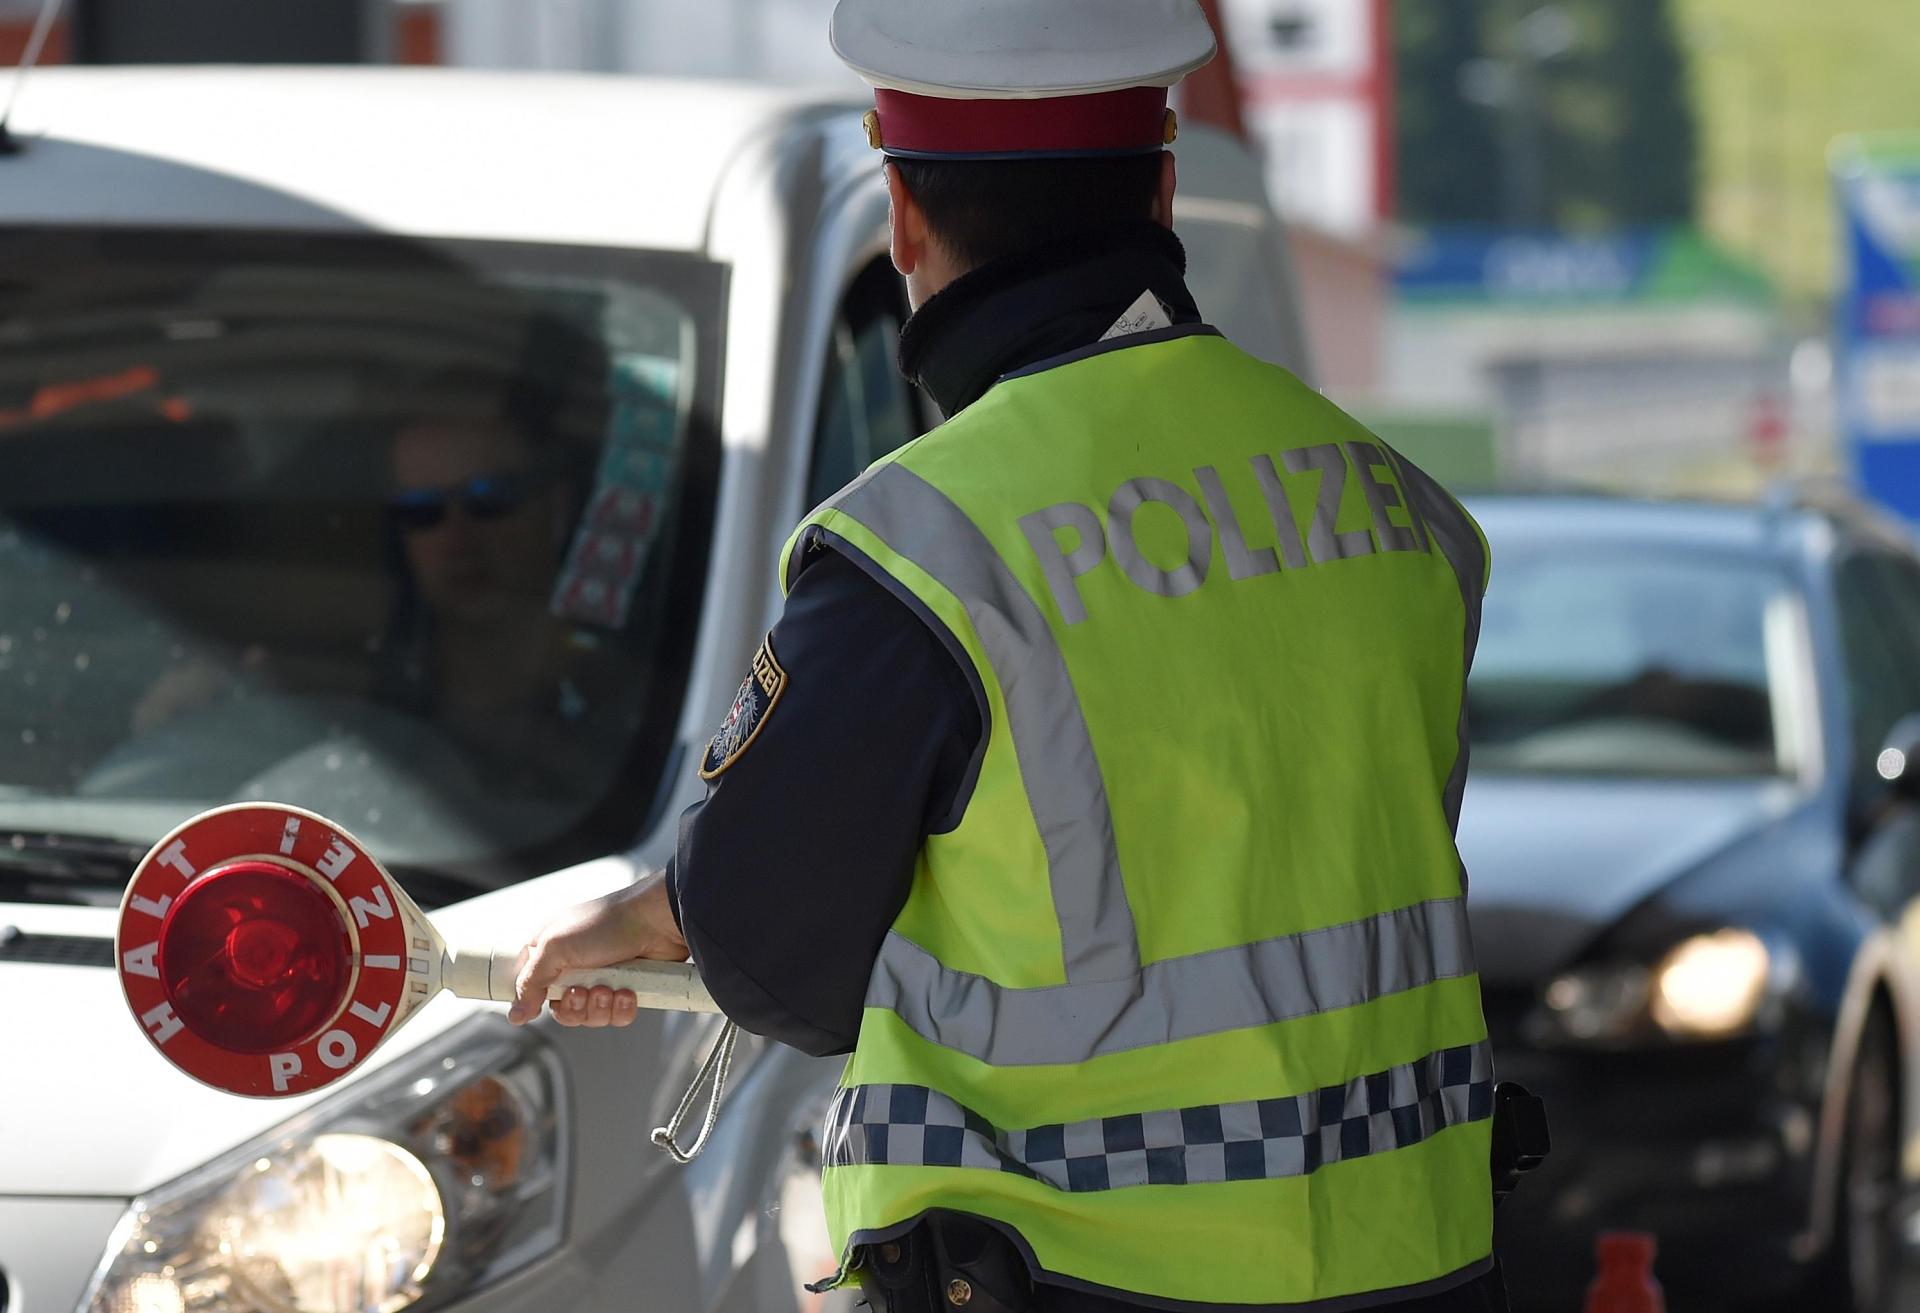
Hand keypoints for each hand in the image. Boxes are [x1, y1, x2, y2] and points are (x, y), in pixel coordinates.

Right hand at [507, 870, 689, 1026]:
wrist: (656, 920)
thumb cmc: (604, 923)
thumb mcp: (555, 947)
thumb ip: (530, 982)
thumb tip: (514, 1014)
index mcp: (551, 952)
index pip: (532, 988)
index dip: (537, 998)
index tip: (546, 998)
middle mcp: (574, 966)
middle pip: (561, 1009)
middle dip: (573, 1006)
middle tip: (583, 990)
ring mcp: (602, 978)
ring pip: (589, 1016)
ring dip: (599, 1007)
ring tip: (609, 988)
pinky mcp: (627, 989)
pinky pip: (616, 1016)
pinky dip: (621, 1008)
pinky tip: (627, 991)